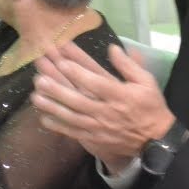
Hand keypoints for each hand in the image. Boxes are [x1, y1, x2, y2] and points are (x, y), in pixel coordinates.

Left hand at [32, 42, 175, 174]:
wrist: (154, 140)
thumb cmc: (150, 106)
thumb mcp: (146, 82)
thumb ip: (129, 65)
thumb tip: (112, 48)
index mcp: (119, 95)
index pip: (96, 83)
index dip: (79, 73)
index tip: (62, 61)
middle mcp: (106, 111)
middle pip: (78, 99)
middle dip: (57, 89)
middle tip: (39, 78)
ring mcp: (98, 126)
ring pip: (71, 116)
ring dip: (52, 106)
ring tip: (35, 96)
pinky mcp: (93, 138)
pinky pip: (72, 132)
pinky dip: (57, 125)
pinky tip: (43, 117)